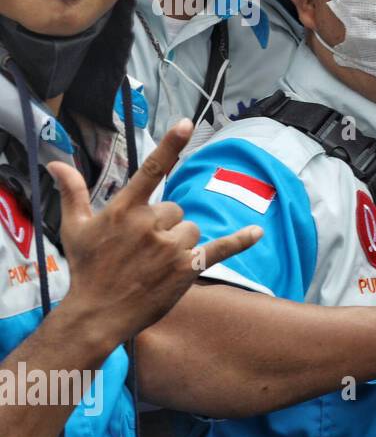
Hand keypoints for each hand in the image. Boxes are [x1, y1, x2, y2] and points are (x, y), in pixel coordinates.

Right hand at [51, 119, 262, 352]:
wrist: (98, 313)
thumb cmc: (87, 269)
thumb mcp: (75, 229)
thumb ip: (73, 193)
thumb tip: (58, 163)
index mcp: (124, 210)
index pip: (151, 170)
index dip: (170, 145)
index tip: (187, 123)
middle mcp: (149, 224)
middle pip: (175, 209)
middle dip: (163, 225)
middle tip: (142, 249)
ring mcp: (170, 247)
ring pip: (191, 229)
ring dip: (179, 242)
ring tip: (155, 263)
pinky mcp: (187, 268)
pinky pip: (220, 248)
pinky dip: (239, 241)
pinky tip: (258, 233)